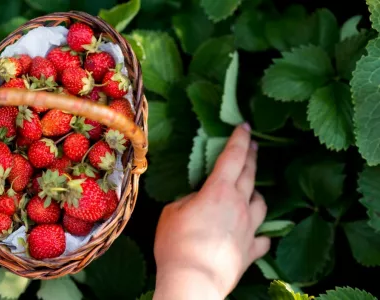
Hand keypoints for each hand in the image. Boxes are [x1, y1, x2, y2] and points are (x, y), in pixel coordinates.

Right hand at [153, 124, 269, 299]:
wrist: (193, 280)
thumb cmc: (177, 243)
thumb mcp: (172, 213)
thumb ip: (189, 201)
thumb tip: (198, 201)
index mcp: (219, 191)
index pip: (233, 157)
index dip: (239, 139)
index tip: (245, 125)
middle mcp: (239, 205)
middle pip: (250, 175)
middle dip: (252, 156)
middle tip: (253, 145)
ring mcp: (248, 229)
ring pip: (261, 203)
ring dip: (256, 193)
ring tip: (251, 191)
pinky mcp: (250, 251)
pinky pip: (262, 238)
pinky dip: (259, 232)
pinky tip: (256, 233)